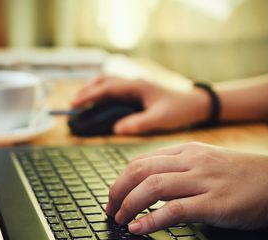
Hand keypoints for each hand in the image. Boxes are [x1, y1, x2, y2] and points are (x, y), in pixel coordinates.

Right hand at [72, 76, 209, 134]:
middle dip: (87, 90)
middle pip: (104, 81)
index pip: (107, 88)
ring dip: (94, 89)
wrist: (194, 103)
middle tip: (73, 103)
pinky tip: (99, 103)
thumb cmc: (179, 110)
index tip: (75, 103)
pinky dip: (102, 93)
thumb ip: (138, 123)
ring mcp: (135, 86)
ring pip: (108, 82)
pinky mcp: (137, 91)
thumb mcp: (160, 119)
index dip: (89, 95)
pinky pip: (115, 89)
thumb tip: (116, 129)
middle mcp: (134, 83)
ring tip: (81, 102)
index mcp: (137, 86)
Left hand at [106, 142, 267, 233]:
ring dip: (129, 205)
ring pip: (152, 187)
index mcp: (187, 150)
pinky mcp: (214, 203)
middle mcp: (192, 161)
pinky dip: (150, 220)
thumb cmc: (244, 175)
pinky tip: (139, 228)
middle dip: (117, 191)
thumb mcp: (207, 161)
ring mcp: (203, 180)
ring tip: (120, 219)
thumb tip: (149, 184)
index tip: (114, 194)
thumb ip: (179, 168)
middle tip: (110, 208)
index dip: (121, 179)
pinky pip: (174, 210)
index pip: (141, 160)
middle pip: (140, 171)